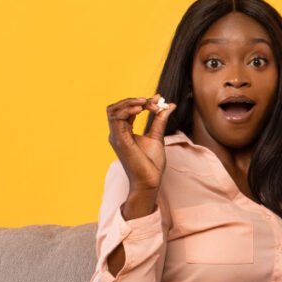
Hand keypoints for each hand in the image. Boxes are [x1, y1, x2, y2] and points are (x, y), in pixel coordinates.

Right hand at [106, 96, 176, 216]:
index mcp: (123, 132)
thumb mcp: (157, 136)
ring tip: (146, 103)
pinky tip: (141, 109)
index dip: (140, 102)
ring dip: (130, 102)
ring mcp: (116, 137)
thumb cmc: (151, 164)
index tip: (157, 100)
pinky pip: (116, 119)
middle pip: (116, 107)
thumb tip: (168, 105)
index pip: (125, 110)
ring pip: (113, 110)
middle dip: (133, 100)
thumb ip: (160, 120)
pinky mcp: (119, 141)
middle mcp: (117, 133)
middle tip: (152, 101)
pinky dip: (128, 110)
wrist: (149, 181)